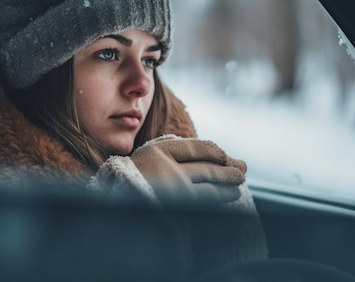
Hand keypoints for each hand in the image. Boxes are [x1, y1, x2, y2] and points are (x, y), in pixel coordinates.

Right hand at [130, 135, 245, 203]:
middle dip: (228, 169)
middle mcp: (165, 168)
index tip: (225, 157)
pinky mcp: (172, 207)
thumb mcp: (150, 159)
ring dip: (228, 185)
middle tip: (242, 170)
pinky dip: (218, 197)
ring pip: (208, 185)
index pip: (198, 148)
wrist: (112, 206)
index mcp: (158, 150)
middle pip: (206, 168)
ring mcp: (169, 189)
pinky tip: (227, 196)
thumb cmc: (133, 179)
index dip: (217, 152)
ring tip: (238, 185)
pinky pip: (202, 201)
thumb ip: (175, 154)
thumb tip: (215, 157)